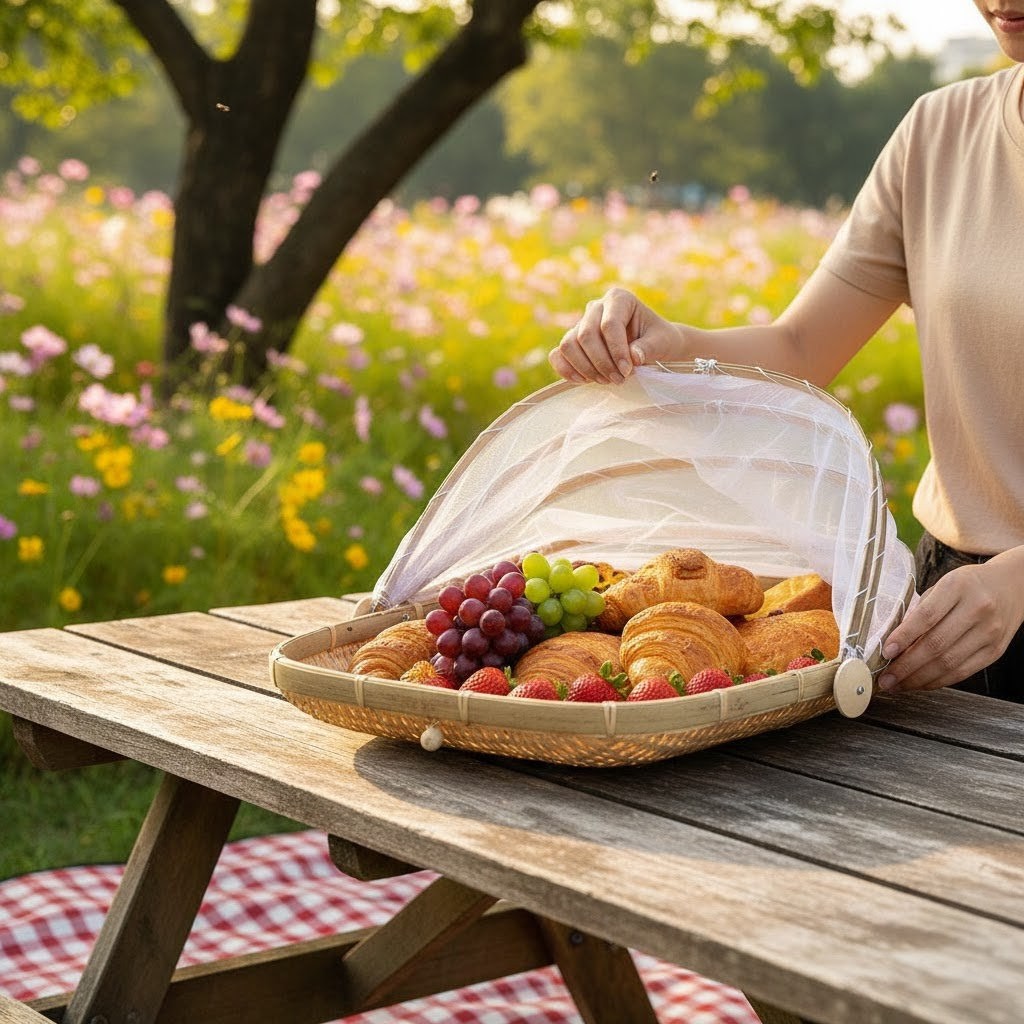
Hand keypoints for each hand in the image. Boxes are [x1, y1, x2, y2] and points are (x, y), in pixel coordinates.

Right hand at [549, 287, 683, 383]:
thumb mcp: (662, 342)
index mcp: (619, 299)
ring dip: (586, 368)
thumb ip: (649, 348)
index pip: (609, 324)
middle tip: (618, 380)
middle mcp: (596, 307)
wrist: (653, 344)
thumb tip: (633, 357)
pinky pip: (558, 354)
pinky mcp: (573, 340)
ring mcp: (581, 323)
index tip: (627, 371)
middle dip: (601, 362)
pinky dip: (566, 369)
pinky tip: (584, 381)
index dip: (616, 350)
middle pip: (586, 335)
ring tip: (606, 381)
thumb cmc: (659, 339)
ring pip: (568, 344)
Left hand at [878, 552, 1023, 691]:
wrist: (1012, 586)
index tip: (885, 652)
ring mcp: (990, 632)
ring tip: (897, 685)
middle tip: (885, 679)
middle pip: (936, 645)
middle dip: (906, 667)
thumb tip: (893, 642)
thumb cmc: (967, 585)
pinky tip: (920, 683)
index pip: (926, 617)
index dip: (904, 637)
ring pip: (949, 664)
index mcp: (958, 587)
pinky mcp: (995, 651)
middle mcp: (977, 609)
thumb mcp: (942, 585)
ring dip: (918, 679)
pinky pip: (963, 672)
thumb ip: (919, 610)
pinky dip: (938, 681)